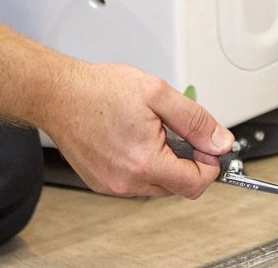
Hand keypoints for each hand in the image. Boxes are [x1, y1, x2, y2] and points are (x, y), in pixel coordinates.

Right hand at [42, 62, 233, 198]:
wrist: (58, 95)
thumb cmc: (99, 91)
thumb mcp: (158, 94)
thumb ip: (195, 120)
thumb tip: (219, 141)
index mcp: (144, 162)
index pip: (195, 184)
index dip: (210, 165)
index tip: (208, 147)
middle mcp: (126, 181)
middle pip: (178, 187)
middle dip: (187, 162)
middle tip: (176, 132)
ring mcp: (111, 186)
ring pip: (157, 186)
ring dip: (165, 164)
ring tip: (151, 131)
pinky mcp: (100, 184)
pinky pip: (136, 182)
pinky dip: (144, 166)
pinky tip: (134, 140)